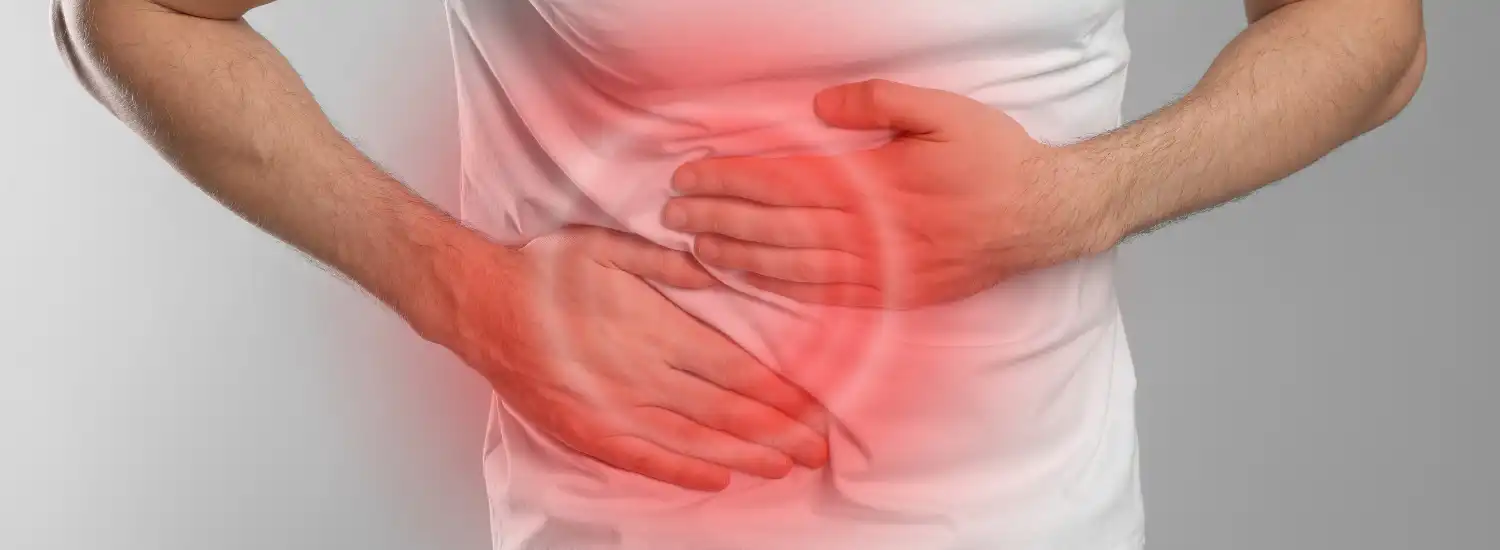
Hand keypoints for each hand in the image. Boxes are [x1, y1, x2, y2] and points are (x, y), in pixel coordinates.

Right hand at [440, 226, 828, 490]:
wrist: (478, 304)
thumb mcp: (609, 245)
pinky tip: (716, 479)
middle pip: (726, 413)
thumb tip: (715, 272)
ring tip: (783, 467)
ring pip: (693, 441)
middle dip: (777, 433)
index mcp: (655, 329)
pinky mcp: (587, 431)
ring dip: (744, 457)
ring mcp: (614, 409)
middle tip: (816, 448)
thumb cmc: (544, 272)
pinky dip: (683, 473)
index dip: (779, 396)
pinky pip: (644, 460)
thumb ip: (666, 262)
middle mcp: (642, 375)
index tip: (813, 409)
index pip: (735, 371)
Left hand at [661, 79, 1122, 308]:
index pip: (785, 181)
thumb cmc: (994, 157)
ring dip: (738, 258)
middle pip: (778, 226)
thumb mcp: (941, 110)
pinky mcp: (896, 294)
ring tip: (694, 248)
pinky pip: (827, 295)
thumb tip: (817, 110)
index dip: (730, 180)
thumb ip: (878, 102)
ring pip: (794, 266)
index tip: (688, 176)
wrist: (1045, 216)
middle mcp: (874, 231)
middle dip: (717, 219)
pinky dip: (782, 289)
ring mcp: (883, 268)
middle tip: (669, 215)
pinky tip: (751, 281)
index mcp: (877, 181)